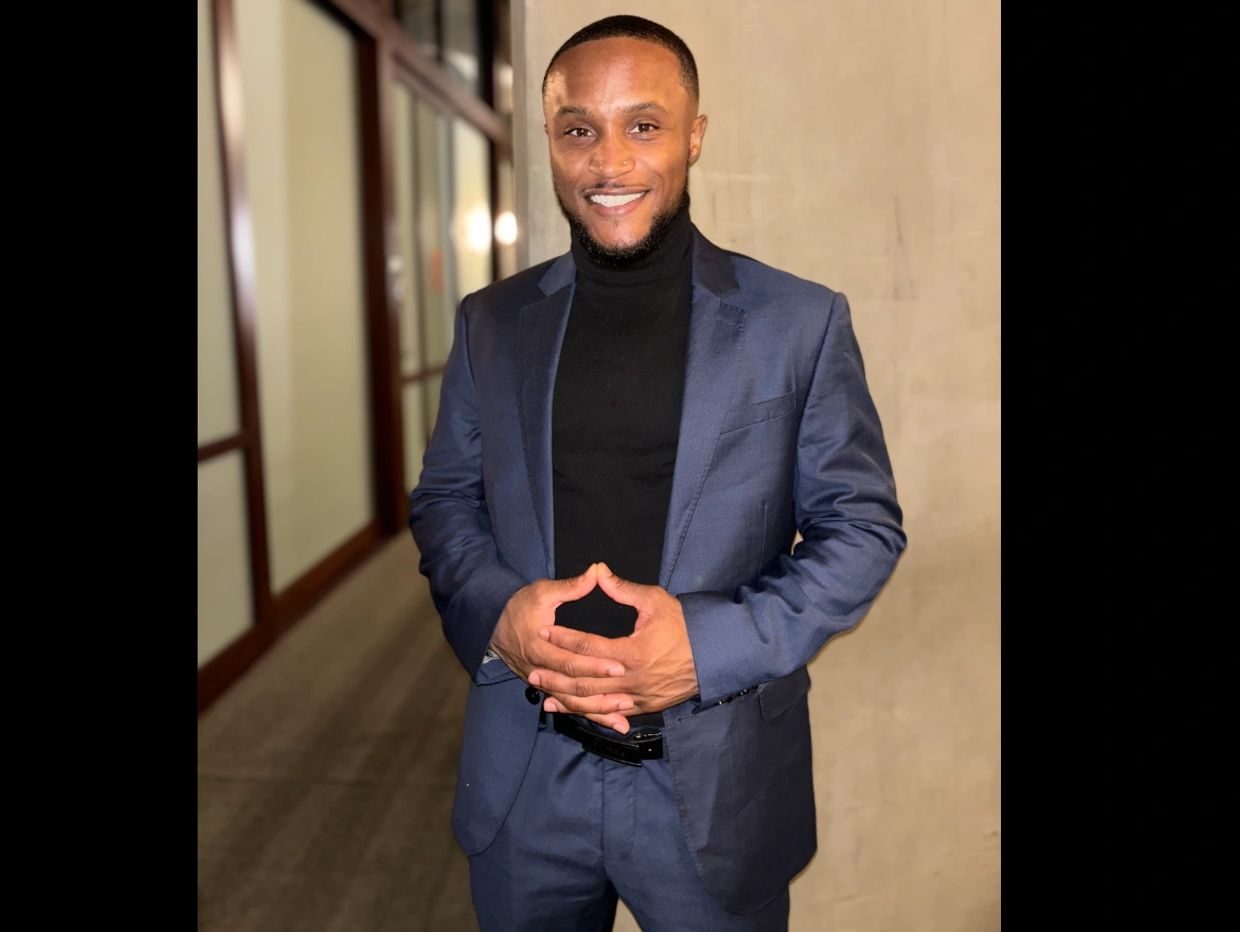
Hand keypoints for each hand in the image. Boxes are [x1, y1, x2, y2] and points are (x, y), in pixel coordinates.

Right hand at [490, 564, 636, 721]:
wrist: (491, 625)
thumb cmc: (519, 606)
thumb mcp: (542, 592)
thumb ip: (571, 587)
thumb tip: (597, 571)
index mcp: (539, 646)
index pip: (570, 660)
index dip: (595, 664)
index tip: (620, 664)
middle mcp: (539, 670)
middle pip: (572, 687)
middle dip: (601, 692)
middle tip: (628, 695)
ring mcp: (542, 682)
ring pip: (571, 703)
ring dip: (597, 712)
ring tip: (622, 718)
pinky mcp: (546, 688)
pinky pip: (569, 706)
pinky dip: (590, 715)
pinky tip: (612, 724)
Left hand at [530, 562, 698, 733]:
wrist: (714, 655)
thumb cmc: (684, 625)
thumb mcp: (655, 601)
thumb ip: (622, 590)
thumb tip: (598, 570)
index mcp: (632, 652)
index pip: (588, 646)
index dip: (564, 638)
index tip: (544, 630)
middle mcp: (632, 679)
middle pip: (585, 681)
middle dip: (556, 677)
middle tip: (532, 671)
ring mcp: (638, 697)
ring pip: (594, 703)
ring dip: (567, 700)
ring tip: (543, 695)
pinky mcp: (644, 707)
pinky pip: (611, 713)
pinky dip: (588, 712)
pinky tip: (570, 710)